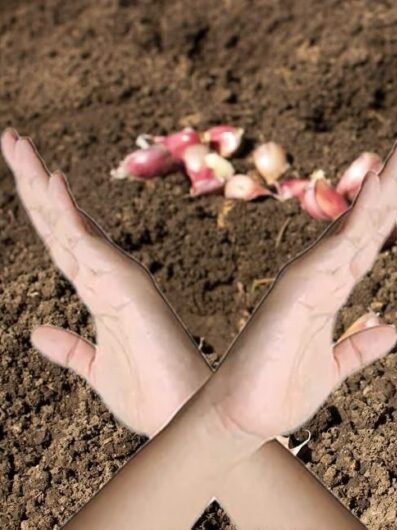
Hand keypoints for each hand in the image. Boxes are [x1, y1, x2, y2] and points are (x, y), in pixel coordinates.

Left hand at [1, 129, 207, 435]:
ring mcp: (121, 282)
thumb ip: (69, 347)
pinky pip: (94, 250)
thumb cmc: (150, 394)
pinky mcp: (132, 293)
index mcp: (99, 293)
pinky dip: (73, 219)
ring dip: (46, 188)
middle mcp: (110, 279)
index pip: (61, 240)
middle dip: (35, 182)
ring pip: (75, 226)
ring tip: (20, 148)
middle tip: (12, 138)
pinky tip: (54, 188)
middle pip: (63, 222)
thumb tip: (35, 331)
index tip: (22, 171)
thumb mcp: (94, 370)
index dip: (39, 207)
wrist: (185, 417)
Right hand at [205, 131, 396, 439]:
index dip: (391, 203)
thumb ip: (360, 346)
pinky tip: (377, 189)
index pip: (368, 235)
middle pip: (365, 217)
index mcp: (331, 288)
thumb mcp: (334, 369)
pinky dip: (357, 219)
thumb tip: (393, 328)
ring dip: (382, 185)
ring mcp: (308, 279)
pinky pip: (335, 249)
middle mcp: (320, 274)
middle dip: (393, 176)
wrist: (240, 421)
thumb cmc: (278, 393)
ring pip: (353, 223)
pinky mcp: (297, 293)